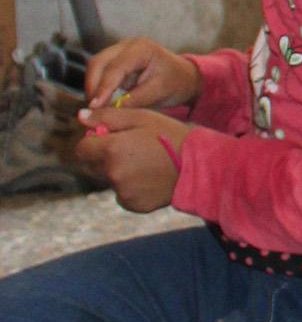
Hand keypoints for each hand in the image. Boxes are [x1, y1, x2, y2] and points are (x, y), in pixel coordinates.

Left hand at [69, 107, 188, 212]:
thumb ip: (108, 117)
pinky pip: (123, 195)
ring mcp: (122, 191)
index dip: (93, 143)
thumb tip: (81, 117)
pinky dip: (132, 189)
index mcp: (111, 149)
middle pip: (93, 166)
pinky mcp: (133, 204)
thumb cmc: (172, 136)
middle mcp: (112, 173)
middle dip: (106, 158)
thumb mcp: (142, 118)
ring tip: (147, 165)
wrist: (200, 166)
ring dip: (120, 173)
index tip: (111, 140)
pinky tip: (151, 180)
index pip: (81, 149)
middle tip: (133, 151)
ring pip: (109, 181)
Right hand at [84, 37, 199, 109]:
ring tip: (96, 108)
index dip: (103, 87)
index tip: (95, 106)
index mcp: (141, 48)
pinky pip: (99, 72)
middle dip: (93, 87)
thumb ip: (134, 100)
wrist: (183, 77)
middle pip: (98, 63)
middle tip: (93, 110)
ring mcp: (118, 51)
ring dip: (93, 87)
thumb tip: (108, 110)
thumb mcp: (159, 92)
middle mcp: (126, 45)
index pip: (115, 67)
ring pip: (95, 67)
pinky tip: (100, 102)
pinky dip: (98, 87)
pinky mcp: (114, 60)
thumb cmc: (175, 82)